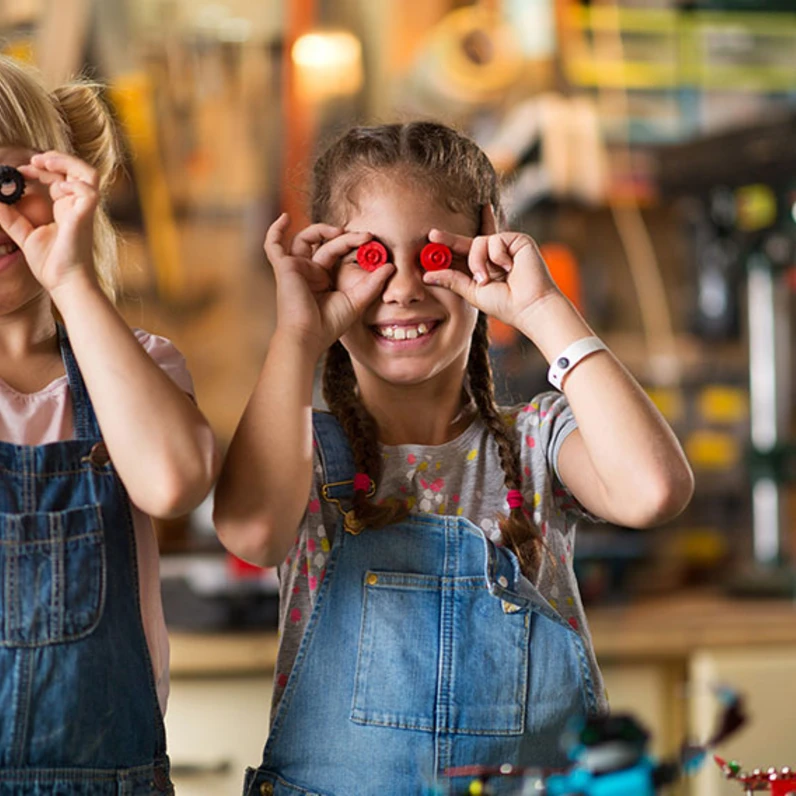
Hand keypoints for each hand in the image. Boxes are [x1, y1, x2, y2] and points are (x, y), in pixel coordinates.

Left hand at [0, 151, 99, 295]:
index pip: (60, 178)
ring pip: (89, 174)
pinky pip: (88, 191)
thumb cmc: (52, 264)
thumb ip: (10, 217)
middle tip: (34, 160)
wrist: (64, 283)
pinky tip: (56, 189)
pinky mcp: (85, 217)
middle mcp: (77, 207)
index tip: (21, 171)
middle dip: (56, 158)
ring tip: (45, 163)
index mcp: (66, 209)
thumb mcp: (24, 234)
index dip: (41, 169)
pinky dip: (72, 184)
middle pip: (78, 170)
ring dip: (67, 163)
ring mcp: (83, 211)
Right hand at [264, 213, 393, 356]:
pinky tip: (285, 217)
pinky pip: (273, 245)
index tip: (371, 240)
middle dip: (346, 237)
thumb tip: (390, 266)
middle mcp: (309, 271)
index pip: (337, 252)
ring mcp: (295, 267)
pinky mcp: (284, 267)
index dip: (353, 243)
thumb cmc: (328, 325)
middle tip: (365, 236)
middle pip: (325, 243)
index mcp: (323, 278)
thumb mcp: (356, 302)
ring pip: (305, 238)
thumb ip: (372, 284)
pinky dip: (275, 230)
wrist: (309, 336)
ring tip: (340, 230)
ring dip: (322, 229)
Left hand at [421, 228, 560, 330]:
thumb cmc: (505, 304)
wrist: (529, 306)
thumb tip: (426, 275)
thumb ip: (452, 280)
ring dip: (478, 261)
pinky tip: (509, 268)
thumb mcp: (472, 292)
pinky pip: (495, 239)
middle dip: (449, 239)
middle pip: (467, 242)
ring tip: (487, 278)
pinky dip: (497, 255)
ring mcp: (505, 247)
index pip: (462, 254)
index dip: (446, 248)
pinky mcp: (517, 240)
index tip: (430, 242)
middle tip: (432, 235)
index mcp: (482, 268)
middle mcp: (493, 256)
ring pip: (478, 242)